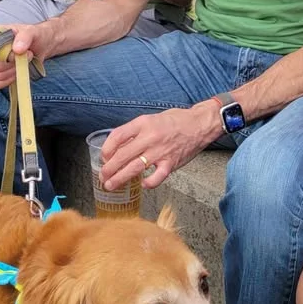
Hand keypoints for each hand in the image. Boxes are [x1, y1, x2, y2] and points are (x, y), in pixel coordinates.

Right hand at [0, 22, 54, 89]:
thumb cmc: (35, 36)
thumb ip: (25, 37)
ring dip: (15, 71)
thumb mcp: (33, 31)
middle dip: (14, 63)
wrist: (41, 46)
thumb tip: (17, 49)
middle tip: (27, 56)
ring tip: (24, 62)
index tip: (20, 51)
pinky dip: (10, 80)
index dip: (6, 54)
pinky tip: (18, 72)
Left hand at [98, 105, 215, 190]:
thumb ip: (136, 131)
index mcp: (143, 123)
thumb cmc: (175, 121)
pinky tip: (143, 185)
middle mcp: (150, 137)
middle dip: (109, 169)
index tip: (104, 157)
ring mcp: (160, 151)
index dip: (106, 149)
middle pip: (122, 155)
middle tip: (103, 177)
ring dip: (120, 178)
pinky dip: (149, 183)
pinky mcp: (171, 162)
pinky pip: (157, 177)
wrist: (199, 124)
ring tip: (111, 185)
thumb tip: (118, 146)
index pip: (117, 136)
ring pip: (135, 168)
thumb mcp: (151, 118)